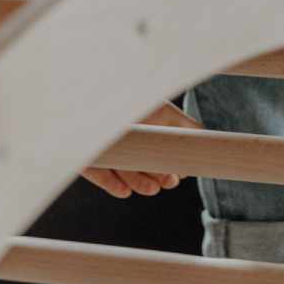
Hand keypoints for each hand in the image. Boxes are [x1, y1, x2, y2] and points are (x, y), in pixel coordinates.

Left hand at [81, 98, 202, 198]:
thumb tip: (202, 148)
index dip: (173, 163)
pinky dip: (111, 183)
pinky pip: (99, 172)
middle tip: (169, 181)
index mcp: (148, 123)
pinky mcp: (86, 155)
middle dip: (158, 175)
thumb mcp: (162, 109)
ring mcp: (107, 147)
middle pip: (145, 162)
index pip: (164, 149)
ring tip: (151, 188)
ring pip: (124, 169)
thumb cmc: (127, 96)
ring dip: (138, 182)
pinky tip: (123, 191)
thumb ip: (186, 127)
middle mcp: (129, 136)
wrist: (81, 92)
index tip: (182, 173)